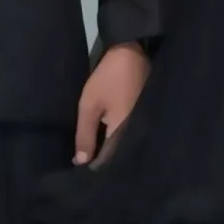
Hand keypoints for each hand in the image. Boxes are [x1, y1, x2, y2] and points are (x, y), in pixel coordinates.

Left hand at [73, 43, 148, 165]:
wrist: (132, 54)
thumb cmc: (108, 79)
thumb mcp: (89, 105)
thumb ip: (84, 135)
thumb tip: (81, 162)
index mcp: (123, 135)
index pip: (107, 162)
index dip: (92, 167)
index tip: (79, 168)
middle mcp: (137, 135)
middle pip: (118, 157)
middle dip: (102, 161)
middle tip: (84, 160)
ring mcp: (143, 127)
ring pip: (124, 148)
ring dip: (110, 151)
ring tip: (94, 152)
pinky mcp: (144, 119)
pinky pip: (130, 137)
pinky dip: (118, 140)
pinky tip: (107, 138)